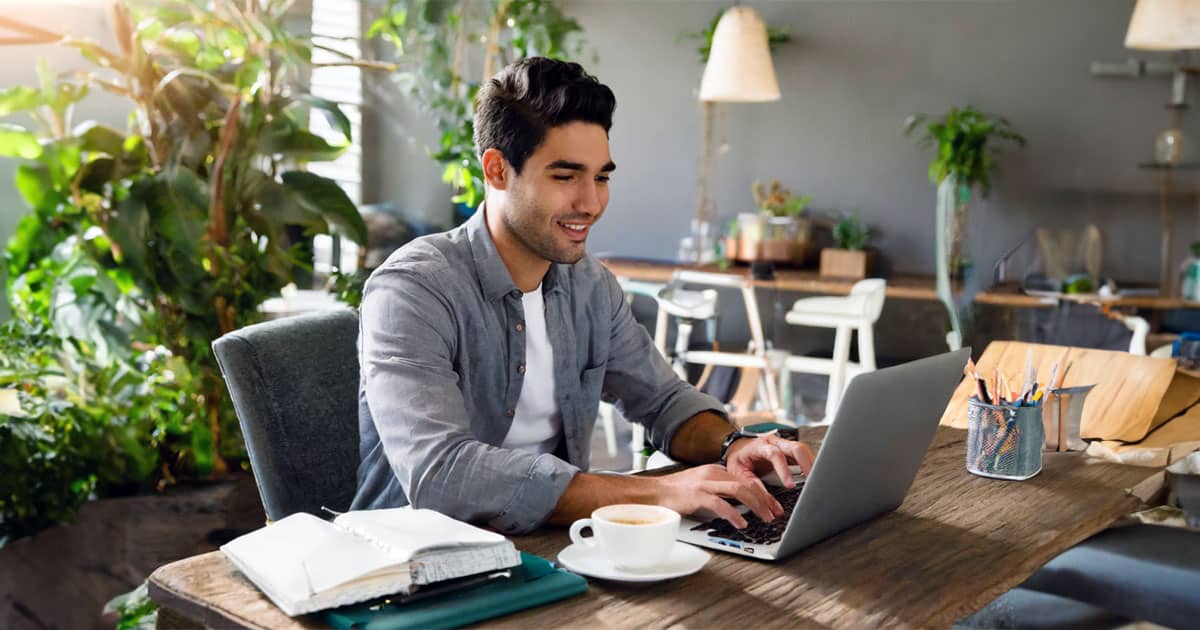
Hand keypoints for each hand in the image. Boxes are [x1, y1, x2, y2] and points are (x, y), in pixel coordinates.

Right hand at [651, 464, 782, 528]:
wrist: (653, 492)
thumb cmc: (676, 494)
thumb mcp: (703, 489)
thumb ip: (720, 493)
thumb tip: (740, 506)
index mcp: (716, 471)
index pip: (746, 480)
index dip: (763, 493)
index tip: (773, 506)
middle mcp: (713, 473)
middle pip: (747, 484)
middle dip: (765, 499)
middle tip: (775, 513)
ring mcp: (705, 483)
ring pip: (739, 490)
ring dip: (756, 505)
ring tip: (765, 517)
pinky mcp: (696, 495)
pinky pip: (720, 503)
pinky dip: (734, 513)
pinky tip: (742, 523)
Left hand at [723, 433, 814, 489]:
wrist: (739, 448)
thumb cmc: (739, 461)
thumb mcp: (738, 474)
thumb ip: (753, 488)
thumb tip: (768, 506)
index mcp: (759, 446)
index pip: (775, 455)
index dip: (784, 470)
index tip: (790, 485)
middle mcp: (774, 442)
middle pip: (795, 447)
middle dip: (806, 463)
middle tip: (812, 481)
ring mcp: (784, 444)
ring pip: (803, 450)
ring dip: (812, 465)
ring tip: (816, 482)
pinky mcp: (790, 450)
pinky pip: (805, 454)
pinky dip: (811, 465)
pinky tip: (814, 477)